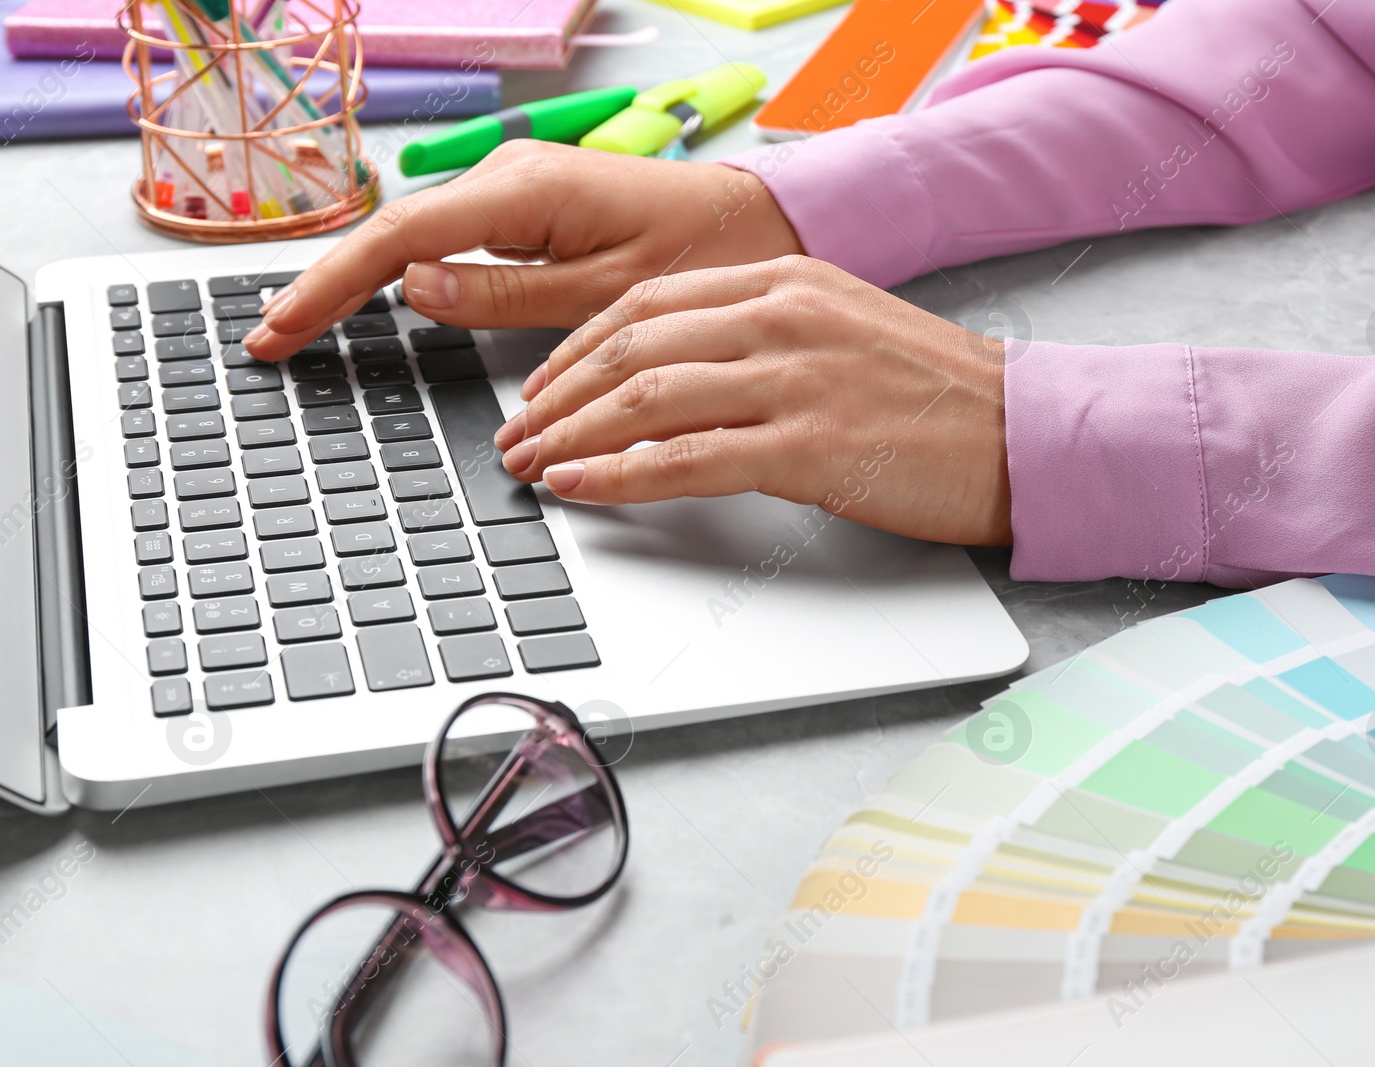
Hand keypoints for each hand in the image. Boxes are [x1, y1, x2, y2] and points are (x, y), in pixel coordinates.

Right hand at [241, 142, 801, 358]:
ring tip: (304, 327)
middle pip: (394, 234)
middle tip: (272, 340)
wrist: (755, 220)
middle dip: (329, 285)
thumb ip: (506, 294)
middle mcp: (511, 177)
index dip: (334, 285)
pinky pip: (450, 239)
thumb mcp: (605, 292)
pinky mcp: (529, 206)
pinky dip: (404, 273)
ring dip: (360, 281)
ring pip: (417, 236)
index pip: (401, 239)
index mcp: (525, 190)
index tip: (285, 328)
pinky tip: (374, 302)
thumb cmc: (701, 249)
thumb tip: (415, 293)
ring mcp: (516, 189)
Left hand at [494, 256, 1012, 545]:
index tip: (540, 386)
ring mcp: (795, 379)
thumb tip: (675, 371)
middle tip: (515, 435)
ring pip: (645, 398)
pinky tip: (579, 487)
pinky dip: (619, 476)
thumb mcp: (841, 328)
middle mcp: (782, 316)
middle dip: (555, 396)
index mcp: (785, 278)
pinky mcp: (809, 447)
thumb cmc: (934, 394)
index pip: (645, 302)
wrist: (1020, 432)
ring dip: (570, 435)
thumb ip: (761, 332)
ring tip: (530, 466)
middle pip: (629, 346)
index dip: (575, 347)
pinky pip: (686, 461)